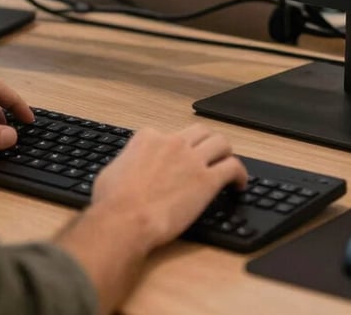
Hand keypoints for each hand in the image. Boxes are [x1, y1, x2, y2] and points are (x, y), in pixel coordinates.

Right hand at [55, 124, 246, 314]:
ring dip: (225, 152)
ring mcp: (191, 159)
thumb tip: (124, 169)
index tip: (175, 160)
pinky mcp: (207, 180)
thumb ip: (124, 164)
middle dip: (205, 141)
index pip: (167, 133)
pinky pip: (233, 167)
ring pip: (221, 142)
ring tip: (227, 164)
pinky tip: (239, 184)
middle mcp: (172, 142)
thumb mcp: (111, 172)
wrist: (126, 220)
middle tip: (209, 154)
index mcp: (148, 138)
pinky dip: (239, 173)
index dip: (172, 147)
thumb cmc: (113, 202)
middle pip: (199, 131)